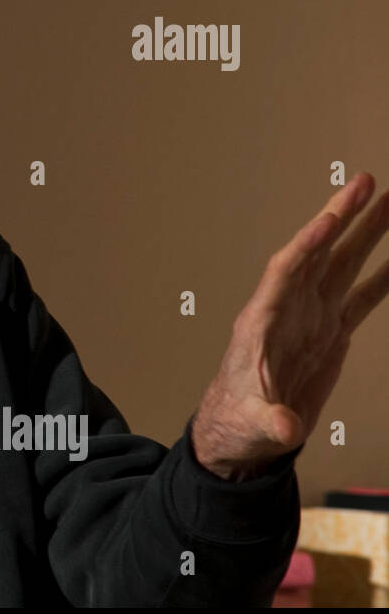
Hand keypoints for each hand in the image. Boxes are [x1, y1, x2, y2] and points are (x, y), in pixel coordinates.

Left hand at [192, 172, 388, 480]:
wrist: (244, 432)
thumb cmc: (239, 420)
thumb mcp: (254, 424)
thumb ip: (271, 422)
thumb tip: (285, 428)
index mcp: (264, 321)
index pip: (286, 271)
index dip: (308, 244)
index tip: (330, 218)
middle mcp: (288, 310)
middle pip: (318, 253)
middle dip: (341, 217)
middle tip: (365, 182)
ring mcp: (311, 318)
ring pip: (342, 265)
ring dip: (365, 234)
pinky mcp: (330, 333)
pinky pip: (360, 296)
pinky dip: (382, 276)